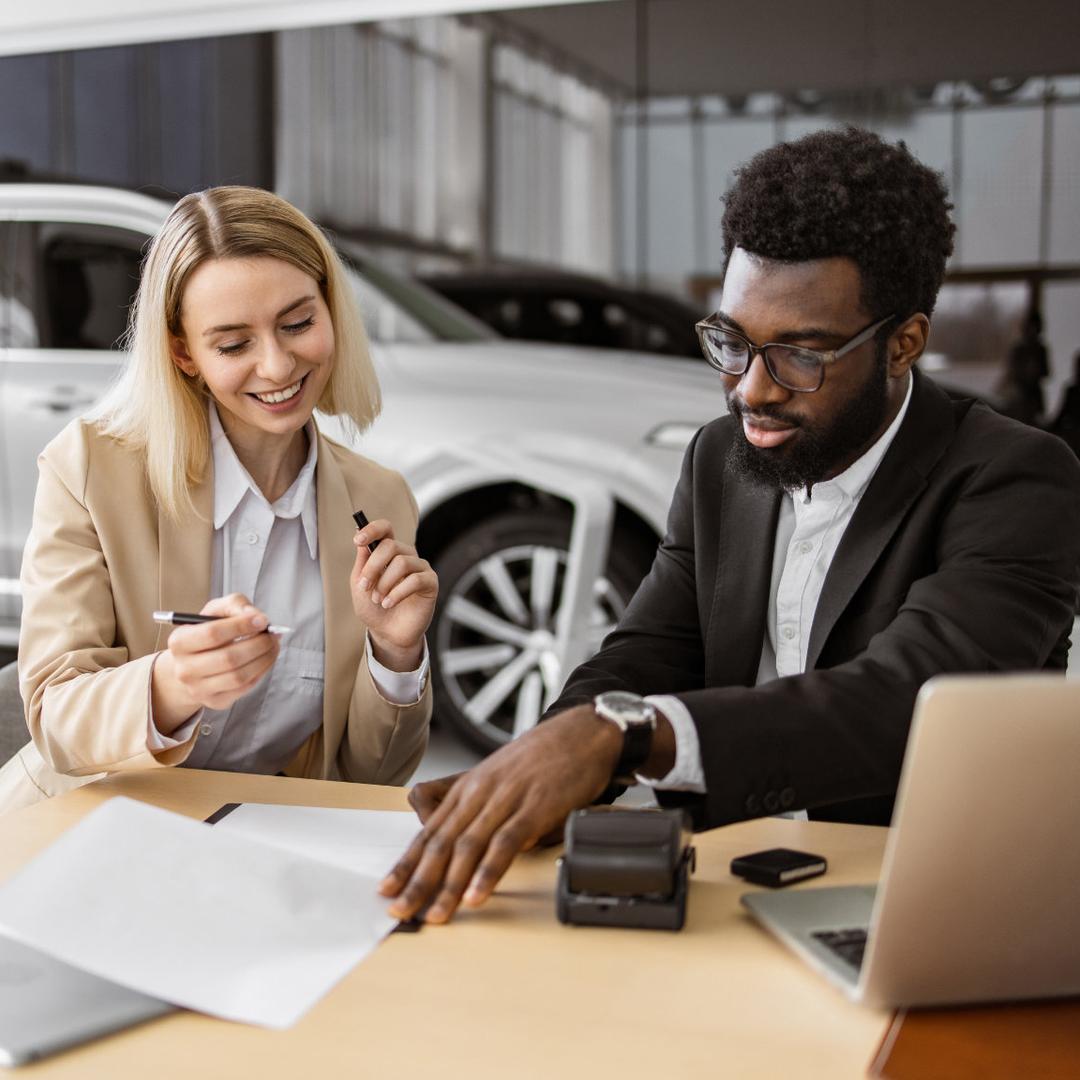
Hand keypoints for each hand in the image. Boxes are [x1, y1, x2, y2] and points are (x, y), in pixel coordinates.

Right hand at [152, 593, 280, 732]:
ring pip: (239, 676)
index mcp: (179, 641)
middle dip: (258, 644)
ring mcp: (198, 689)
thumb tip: (256, 616)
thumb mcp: (216, 611)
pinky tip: (265, 659)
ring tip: (273, 645)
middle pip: (229, 658)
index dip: (242, 626)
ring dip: (264, 659)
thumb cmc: (208, 633)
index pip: (212, 633)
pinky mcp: (215, 701)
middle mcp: (184, 668)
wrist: (193, 665)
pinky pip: (244, 688)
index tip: (262, 620)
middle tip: (272, 635)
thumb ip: (235, 605)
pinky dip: (261, 672)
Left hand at [351, 518, 437, 670]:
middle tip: (365, 586)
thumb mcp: (360, 585)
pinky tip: (389, 604)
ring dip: (384, 583)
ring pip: (401, 562)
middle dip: (373, 567)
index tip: (357, 540)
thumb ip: (362, 563)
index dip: (372, 529)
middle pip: (390, 546)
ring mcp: (420, 568)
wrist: (387, 634)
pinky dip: (397, 593)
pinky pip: (415, 580)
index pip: (386, 529)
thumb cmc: (374, 608)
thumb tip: (362, 538)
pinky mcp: (430, 582)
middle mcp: (406, 556)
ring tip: (378, 599)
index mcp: (388, 553)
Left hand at [379, 705, 622, 922]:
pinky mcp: (535, 807)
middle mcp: (479, 793)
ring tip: (436, 915)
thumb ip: (468, 800)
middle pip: (441, 842)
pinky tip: (477, 895)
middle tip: (399, 912)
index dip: (406, 864)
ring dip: (449, 885)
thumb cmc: (541, 757)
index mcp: (467, 788)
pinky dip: (488, 872)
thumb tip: (436, 824)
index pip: (429, 832)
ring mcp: (506, 799)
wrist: (582, 733)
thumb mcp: (496, 775)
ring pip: (468, 846)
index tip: (386, 891)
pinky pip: (506, 843)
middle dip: (417, 881)